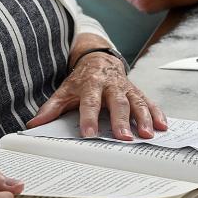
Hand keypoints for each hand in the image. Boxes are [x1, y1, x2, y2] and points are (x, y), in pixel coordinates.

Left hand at [29, 53, 166, 140]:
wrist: (99, 59)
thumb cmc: (81, 79)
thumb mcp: (64, 91)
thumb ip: (51, 108)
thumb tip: (34, 123)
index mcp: (91, 84)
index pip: (89, 103)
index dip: (88, 118)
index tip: (89, 134)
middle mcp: (111, 85)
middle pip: (117, 103)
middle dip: (121, 121)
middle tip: (124, 138)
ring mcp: (126, 88)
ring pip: (137, 102)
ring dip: (144, 119)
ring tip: (147, 135)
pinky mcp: (137, 92)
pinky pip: (150, 102)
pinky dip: (157, 114)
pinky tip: (163, 127)